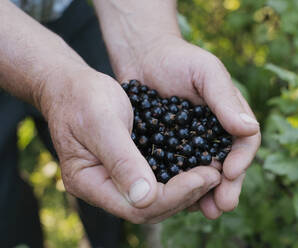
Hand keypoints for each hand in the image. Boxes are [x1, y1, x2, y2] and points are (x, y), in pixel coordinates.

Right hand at [38, 67, 220, 222]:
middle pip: (150, 207)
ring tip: (213, 172)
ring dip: (187, 188)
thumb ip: (121, 159)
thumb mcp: (101, 122)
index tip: (204, 176)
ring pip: (157, 198)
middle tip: (215, 175)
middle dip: (186, 194)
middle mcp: (103, 188)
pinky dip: (180, 176)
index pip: (137, 205)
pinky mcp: (129, 168)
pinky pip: (157, 181)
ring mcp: (116, 180)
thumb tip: (145, 198)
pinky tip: (199, 165)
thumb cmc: (83, 97)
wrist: (74, 85)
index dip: (174, 195)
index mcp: (88, 181)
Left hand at [112, 35, 260, 218]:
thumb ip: (225, 99)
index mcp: (230, 116)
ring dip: (206, 194)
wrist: (144, 58)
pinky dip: (182, 187)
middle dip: (227, 187)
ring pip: (204, 174)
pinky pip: (179, 172)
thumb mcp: (206, 72)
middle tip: (223, 205)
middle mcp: (214, 133)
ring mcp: (192, 144)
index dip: (242, 160)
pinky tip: (180, 201)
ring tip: (205, 211)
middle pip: (227, 164)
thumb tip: (250, 129)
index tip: (230, 172)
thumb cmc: (178, 59)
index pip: (245, 142)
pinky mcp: (170, 150)